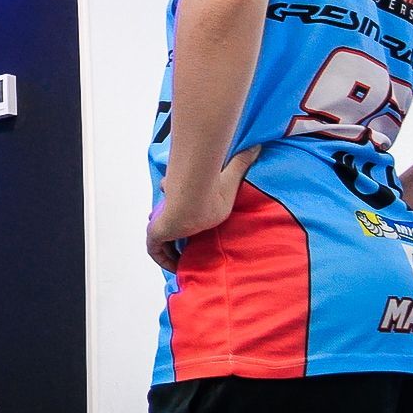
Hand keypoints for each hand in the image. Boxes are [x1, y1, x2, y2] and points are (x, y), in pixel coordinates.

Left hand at [147, 145, 261, 270]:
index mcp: (184, 201)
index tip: (194, 229)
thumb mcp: (230, 179)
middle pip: (169, 226)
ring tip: (186, 262)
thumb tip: (258, 146)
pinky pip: (155, 251)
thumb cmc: (212, 191)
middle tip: (189, 250)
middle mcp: (171, 211)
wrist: (195, 197)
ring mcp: (161, 221)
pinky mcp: (155, 232)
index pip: (179, 210)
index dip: (184, 220)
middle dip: (177, 237)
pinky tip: (177, 267)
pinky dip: (163, 260)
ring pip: (162, 240)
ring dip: (172, 251)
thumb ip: (241, 163)